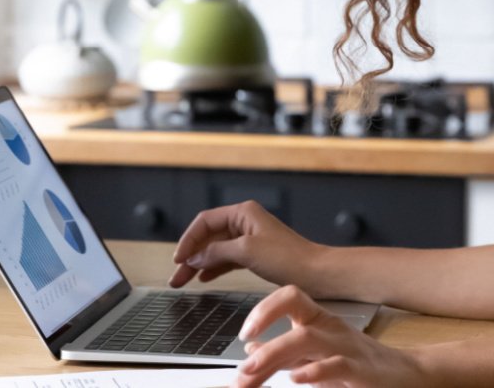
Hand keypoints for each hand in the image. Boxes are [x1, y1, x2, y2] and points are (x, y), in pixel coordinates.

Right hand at [169, 201, 320, 288]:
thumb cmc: (289, 258)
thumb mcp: (247, 252)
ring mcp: (249, 239)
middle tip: (176, 276)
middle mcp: (244, 222)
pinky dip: (214, 268)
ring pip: (216, 250)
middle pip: (208, 237)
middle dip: (190, 256)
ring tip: (184, 281)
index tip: (178, 258)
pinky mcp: (255, 255)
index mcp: (243, 212)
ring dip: (199, 265)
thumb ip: (217, 252)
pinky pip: (227, 259)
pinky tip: (204, 278)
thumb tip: (195, 257)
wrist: (317, 274)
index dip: (188, 240)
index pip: (205, 221)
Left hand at [234, 286, 423, 386]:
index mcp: (319, 321)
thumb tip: (251, 346)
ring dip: (275, 352)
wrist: (409, 375)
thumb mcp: (318, 354)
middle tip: (240, 363)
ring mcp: (347, 348)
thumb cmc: (362, 364)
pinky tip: (297, 378)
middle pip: (293, 314)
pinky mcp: (362, 371)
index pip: (289, 297)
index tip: (243, 334)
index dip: (264, 308)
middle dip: (261, 332)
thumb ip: (285, 352)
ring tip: (253, 369)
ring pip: (307, 338)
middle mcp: (331, 330)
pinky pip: (337, 365)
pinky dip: (315, 371)